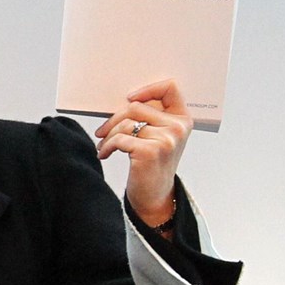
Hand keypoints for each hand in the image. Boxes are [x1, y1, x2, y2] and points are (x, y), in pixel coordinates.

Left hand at [94, 79, 192, 226]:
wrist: (155, 196)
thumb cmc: (152, 164)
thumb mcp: (158, 137)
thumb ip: (150, 116)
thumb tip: (123, 100)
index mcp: (183, 119)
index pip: (170, 88)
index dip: (147, 89)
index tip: (129, 98)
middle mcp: (178, 127)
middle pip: (136, 106)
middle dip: (114, 119)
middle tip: (102, 131)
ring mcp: (167, 139)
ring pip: (125, 123)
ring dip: (108, 135)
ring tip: (103, 144)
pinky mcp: (151, 151)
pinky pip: (119, 139)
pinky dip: (106, 146)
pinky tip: (103, 153)